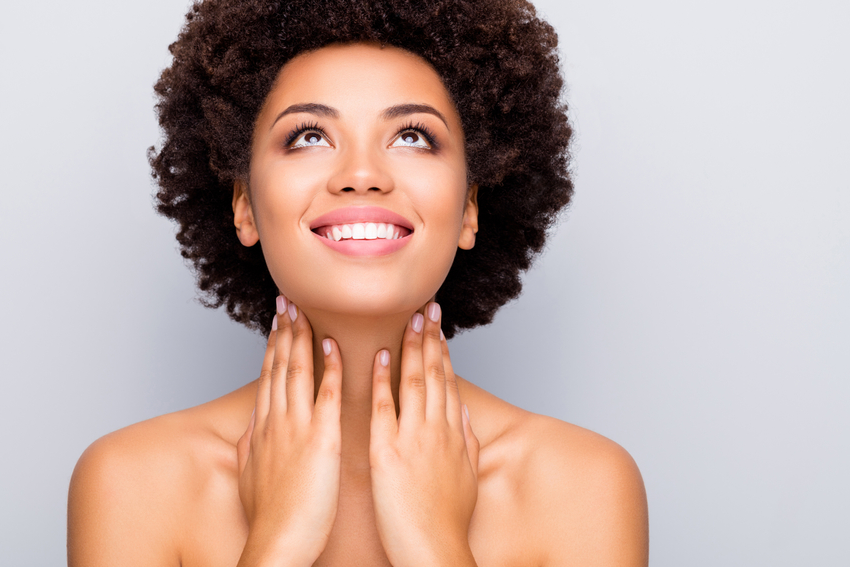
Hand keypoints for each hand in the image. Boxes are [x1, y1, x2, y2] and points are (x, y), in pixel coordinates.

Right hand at [236, 296, 342, 566]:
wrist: (277, 542)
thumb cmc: (271, 517)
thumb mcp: (251, 474)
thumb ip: (252, 444)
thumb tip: (252, 426)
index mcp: (263, 428)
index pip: (270, 376)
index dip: (274, 346)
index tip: (277, 321)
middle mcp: (276, 420)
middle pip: (280, 365)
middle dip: (284, 330)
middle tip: (287, 301)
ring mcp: (296, 427)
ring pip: (298, 370)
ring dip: (301, 336)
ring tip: (303, 309)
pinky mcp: (320, 439)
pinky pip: (325, 394)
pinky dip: (329, 367)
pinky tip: (332, 345)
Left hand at [369, 302, 480, 566]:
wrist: (435, 552)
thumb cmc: (446, 522)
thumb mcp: (466, 476)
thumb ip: (465, 440)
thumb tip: (461, 413)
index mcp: (453, 434)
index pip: (447, 382)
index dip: (441, 350)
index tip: (437, 325)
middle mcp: (437, 430)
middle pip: (434, 374)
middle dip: (430, 337)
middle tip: (427, 307)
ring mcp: (414, 439)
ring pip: (414, 382)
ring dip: (412, 347)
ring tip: (410, 318)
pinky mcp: (389, 453)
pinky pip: (386, 409)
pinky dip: (384, 380)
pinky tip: (383, 356)